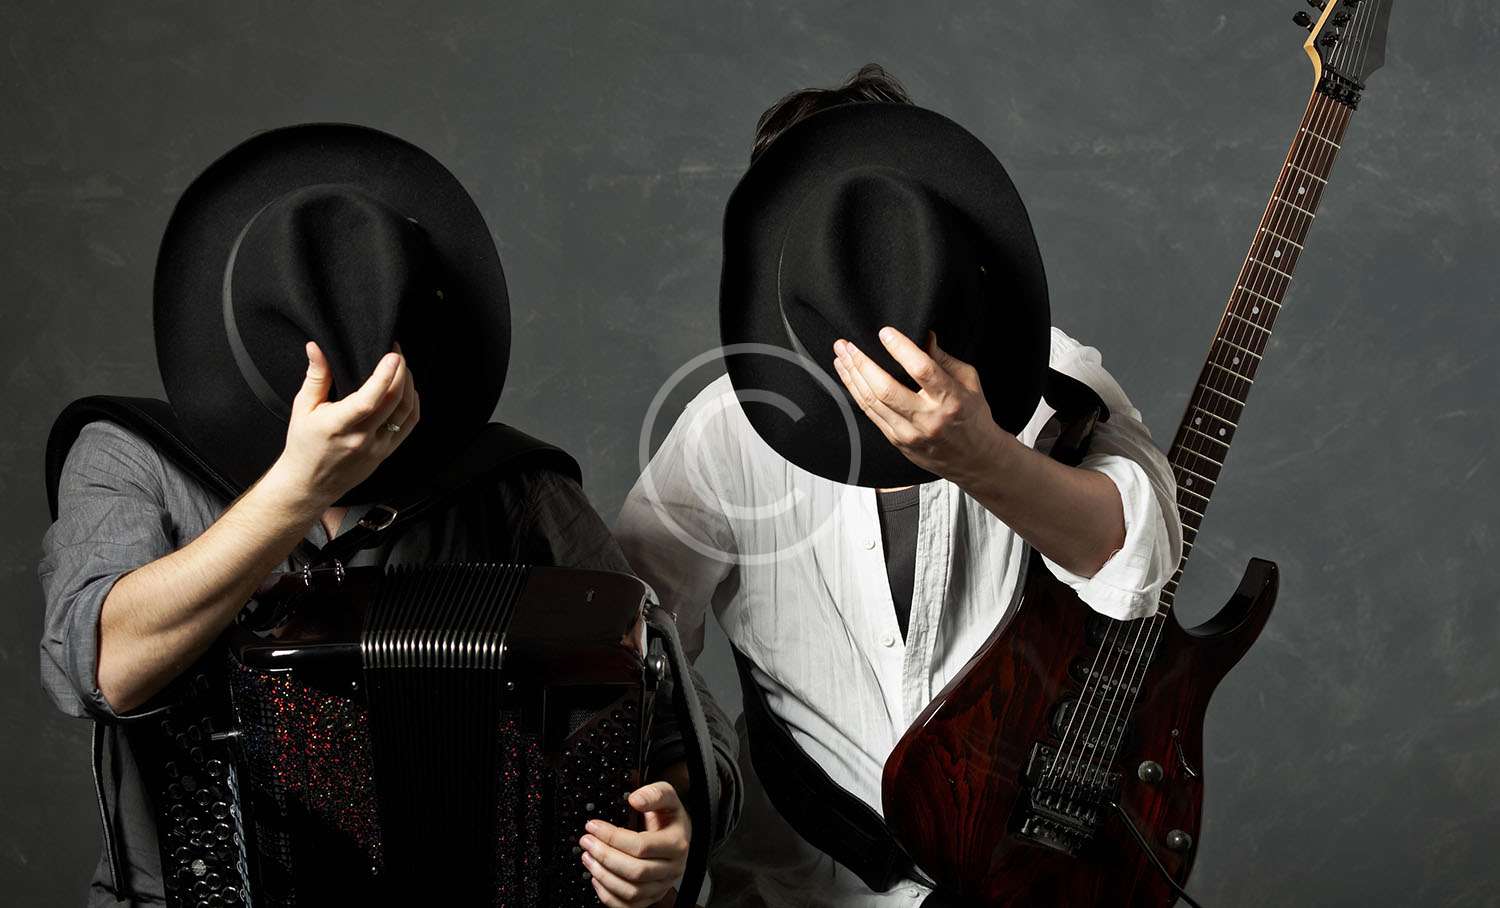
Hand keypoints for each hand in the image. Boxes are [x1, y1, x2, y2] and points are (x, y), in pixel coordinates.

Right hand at [264, 341, 419, 509]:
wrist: (311, 483)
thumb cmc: (304, 444)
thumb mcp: (303, 408)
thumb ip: (315, 376)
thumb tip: (316, 347)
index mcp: (337, 426)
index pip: (368, 400)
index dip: (384, 376)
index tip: (393, 355)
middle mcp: (361, 438)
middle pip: (393, 402)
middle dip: (401, 372)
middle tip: (397, 353)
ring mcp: (377, 447)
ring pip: (405, 412)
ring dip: (409, 386)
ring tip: (403, 368)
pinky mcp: (386, 453)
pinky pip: (409, 425)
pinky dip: (413, 404)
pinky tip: (408, 390)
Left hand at [579, 779, 691, 907]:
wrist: (679, 836)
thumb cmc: (669, 817)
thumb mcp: (668, 797)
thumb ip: (654, 793)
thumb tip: (635, 800)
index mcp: (677, 844)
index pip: (641, 846)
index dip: (613, 837)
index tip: (593, 826)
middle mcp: (672, 869)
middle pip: (635, 871)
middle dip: (605, 856)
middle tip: (586, 841)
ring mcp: (662, 886)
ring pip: (631, 891)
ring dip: (604, 875)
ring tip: (587, 857)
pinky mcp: (652, 897)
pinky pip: (628, 906)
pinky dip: (608, 896)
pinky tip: (596, 878)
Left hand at [832, 328, 1012, 485]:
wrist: (973, 459)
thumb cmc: (972, 415)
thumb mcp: (969, 382)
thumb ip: (944, 359)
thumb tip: (924, 336)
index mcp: (950, 399)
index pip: (922, 370)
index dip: (901, 349)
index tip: (885, 332)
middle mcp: (927, 418)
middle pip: (886, 389)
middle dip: (862, 363)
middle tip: (847, 344)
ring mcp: (909, 433)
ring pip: (872, 402)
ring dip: (852, 376)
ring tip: (841, 355)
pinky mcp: (897, 441)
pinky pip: (870, 414)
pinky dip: (856, 393)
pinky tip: (848, 376)